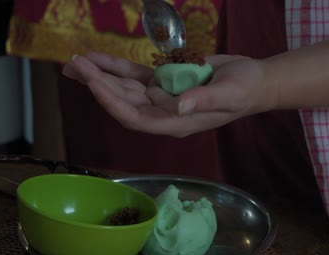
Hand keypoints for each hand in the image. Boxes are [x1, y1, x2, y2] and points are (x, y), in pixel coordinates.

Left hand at [62, 52, 269, 136]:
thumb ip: (204, 101)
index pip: (136, 117)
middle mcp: (163, 111)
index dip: (113, 103)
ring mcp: (161, 96)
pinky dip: (116, 66)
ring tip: (75, 61)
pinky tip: (97, 58)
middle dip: (98, 84)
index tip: (94, 84)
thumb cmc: (245, 91)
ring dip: (100, 75)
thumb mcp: (230, 95)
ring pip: (124, 87)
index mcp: (175, 122)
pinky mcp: (163, 80)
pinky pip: (134, 74)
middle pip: (123, 101)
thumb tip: (179, 106)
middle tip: (75, 65)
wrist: (254, 80)